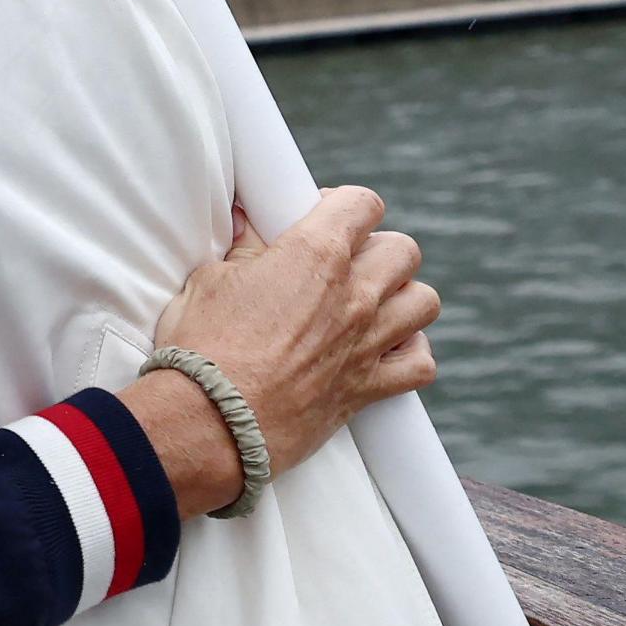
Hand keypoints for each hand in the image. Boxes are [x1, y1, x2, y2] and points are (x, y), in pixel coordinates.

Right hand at [126, 187, 438, 517]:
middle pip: (403, 250)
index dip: (344, 206)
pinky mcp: (367, 389)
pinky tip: (387, 351)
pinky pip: (421, 365)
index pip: (362, 203)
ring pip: (424, 301)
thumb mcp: (209, 280)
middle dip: (377, 249)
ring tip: (373, 305)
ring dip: (402, 298)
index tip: (324, 219)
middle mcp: (352, 294)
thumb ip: (242, 250)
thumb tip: (247, 224)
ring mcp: (366, 343)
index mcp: (313, 255)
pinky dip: (410, 355)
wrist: (207, 421)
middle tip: (347, 263)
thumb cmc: (200, 348)